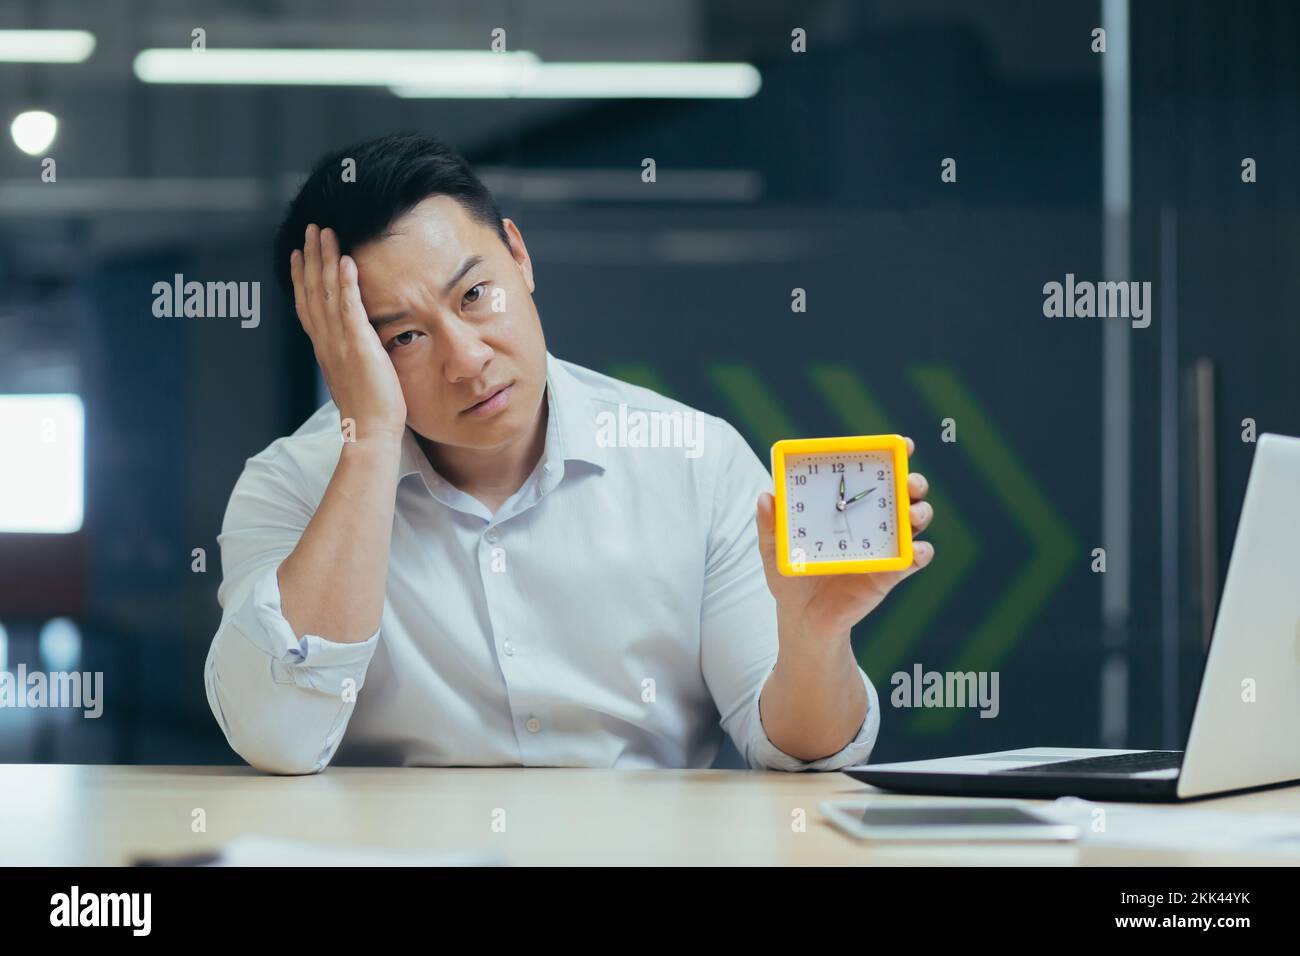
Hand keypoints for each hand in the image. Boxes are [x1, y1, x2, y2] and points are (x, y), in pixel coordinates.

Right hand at [290, 224, 406, 442]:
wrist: (369, 432)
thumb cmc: (369, 411)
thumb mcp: (356, 376)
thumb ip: (353, 356)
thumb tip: (358, 346)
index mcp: (324, 348)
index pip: (308, 305)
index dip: (301, 278)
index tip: (297, 255)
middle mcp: (326, 341)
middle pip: (312, 290)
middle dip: (310, 257)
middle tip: (310, 230)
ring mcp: (339, 342)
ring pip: (326, 292)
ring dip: (324, 259)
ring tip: (325, 232)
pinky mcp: (358, 345)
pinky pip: (349, 306)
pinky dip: (345, 282)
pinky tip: (346, 260)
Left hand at [755, 436, 934, 644]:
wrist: (802, 618)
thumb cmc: (792, 577)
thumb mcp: (775, 548)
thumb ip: (771, 525)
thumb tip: (766, 496)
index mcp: (847, 507)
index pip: (872, 475)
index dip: (892, 455)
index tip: (901, 443)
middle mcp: (872, 521)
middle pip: (904, 493)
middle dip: (913, 481)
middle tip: (908, 483)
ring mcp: (885, 546)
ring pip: (916, 520)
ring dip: (921, 512)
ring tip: (912, 514)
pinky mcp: (890, 573)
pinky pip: (914, 559)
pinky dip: (920, 552)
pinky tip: (915, 550)